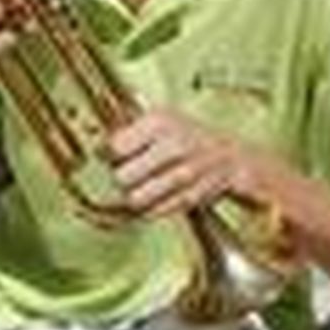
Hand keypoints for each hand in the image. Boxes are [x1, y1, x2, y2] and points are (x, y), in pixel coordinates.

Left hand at [107, 106, 268, 222]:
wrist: (235, 157)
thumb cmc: (191, 136)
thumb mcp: (162, 118)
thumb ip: (130, 126)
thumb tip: (94, 137)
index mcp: (161, 121)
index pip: (115, 146)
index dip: (107, 154)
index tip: (109, 155)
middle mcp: (174, 145)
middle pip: (122, 176)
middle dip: (120, 177)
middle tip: (125, 173)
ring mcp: (185, 173)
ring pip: (137, 198)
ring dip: (132, 196)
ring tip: (137, 188)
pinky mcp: (192, 197)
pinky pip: (155, 211)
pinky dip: (149, 209)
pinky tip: (151, 200)